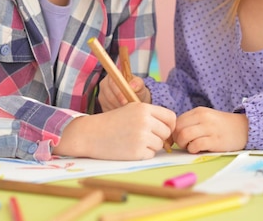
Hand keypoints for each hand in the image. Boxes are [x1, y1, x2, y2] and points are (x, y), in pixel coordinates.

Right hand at [54, 102, 174, 159]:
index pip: (171, 117)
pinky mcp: (137, 151)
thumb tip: (171, 128)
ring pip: (160, 145)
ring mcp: (141, 136)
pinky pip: (150, 155)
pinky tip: (129, 148)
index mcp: (144, 108)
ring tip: (133, 141)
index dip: (170, 125)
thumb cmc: (112, 122)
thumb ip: (150, 115)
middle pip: (167, 132)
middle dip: (159, 136)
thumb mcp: (131, 110)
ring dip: (150, 146)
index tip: (164, 130)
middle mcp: (145, 121)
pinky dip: (143, 154)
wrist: (91, 134)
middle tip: (144, 137)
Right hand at [98, 75, 150, 110]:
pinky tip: (123, 113)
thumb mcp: (140, 84)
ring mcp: (102, 96)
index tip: (125, 101)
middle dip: (119, 103)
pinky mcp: (103, 106)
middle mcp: (105, 85)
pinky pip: (107, 111)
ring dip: (118, 108)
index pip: (112, 83)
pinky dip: (116, 114)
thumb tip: (132, 87)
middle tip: (128, 108)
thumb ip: (138, 83)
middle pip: (108, 95)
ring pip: (108, 104)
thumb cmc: (137, 89)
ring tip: (128, 110)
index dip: (118, 92)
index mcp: (113, 76)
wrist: (136, 98)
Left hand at [173, 107, 247, 152]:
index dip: (174, 132)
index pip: (177, 121)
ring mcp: (210, 128)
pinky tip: (198, 149)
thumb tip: (174, 134)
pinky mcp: (215, 140)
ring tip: (190, 147)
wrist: (244, 128)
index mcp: (199, 111)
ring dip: (184, 145)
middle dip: (177, 139)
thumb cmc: (222, 125)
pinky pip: (196, 145)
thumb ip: (192, 122)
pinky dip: (193, 149)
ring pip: (185, 136)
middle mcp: (203, 117)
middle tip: (184, 144)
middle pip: (178, 129)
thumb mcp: (206, 118)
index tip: (178, 139)